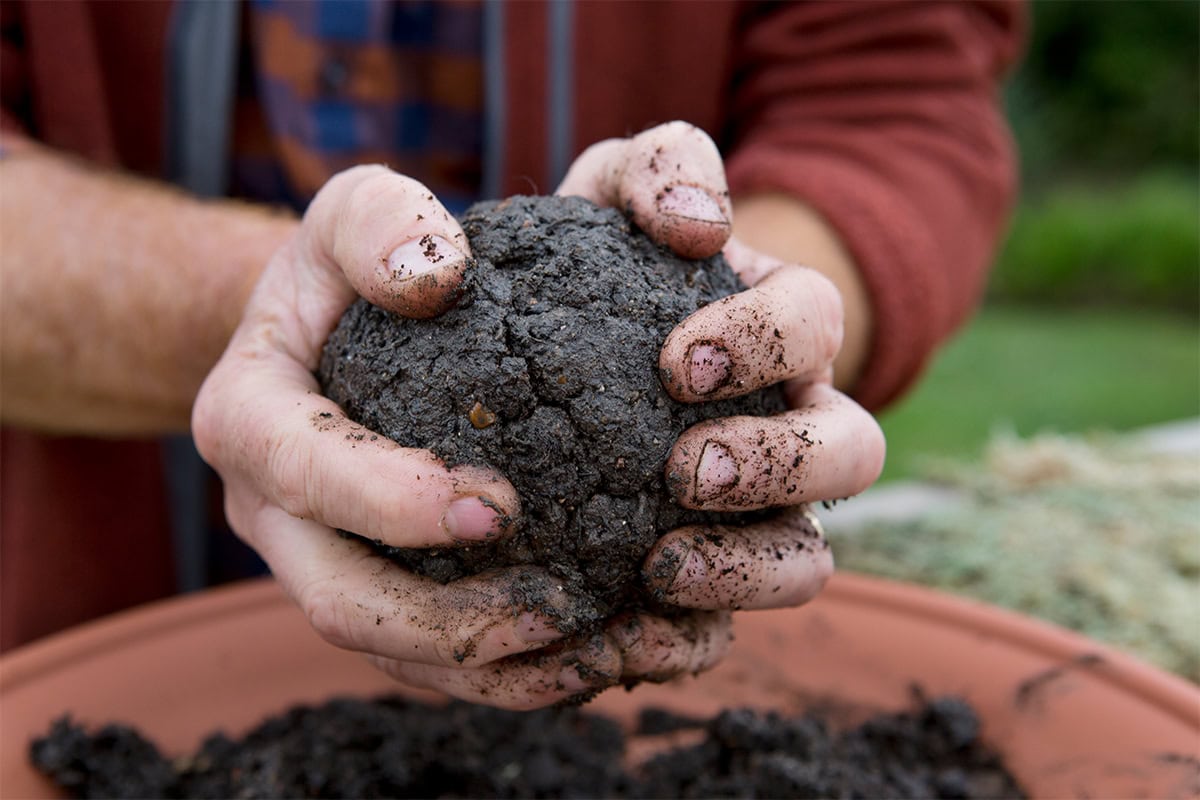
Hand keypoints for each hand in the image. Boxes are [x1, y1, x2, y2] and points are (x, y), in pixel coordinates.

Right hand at [193, 166, 620, 709]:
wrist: (331, 328)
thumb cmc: (352, 266)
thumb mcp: (356, 210)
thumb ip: (383, 220)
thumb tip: (434, 274)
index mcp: (250, 418)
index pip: (300, 471)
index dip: (386, 502)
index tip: (499, 505)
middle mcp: (275, 512)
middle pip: (340, 602)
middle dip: (446, 624)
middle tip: (560, 610)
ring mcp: (323, 563)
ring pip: (394, 655)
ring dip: (496, 672)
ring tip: (607, 653)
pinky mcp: (377, 593)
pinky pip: (435, 661)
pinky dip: (516, 673)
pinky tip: (608, 652)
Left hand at [559, 123, 885, 678]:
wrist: (567, 345)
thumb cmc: (604, 262)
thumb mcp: (617, 191)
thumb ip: (661, 169)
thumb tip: (698, 225)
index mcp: (782, 332)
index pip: (817, 323)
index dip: (764, 344)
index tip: (675, 362)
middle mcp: (793, 423)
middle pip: (852, 453)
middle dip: (779, 464)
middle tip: (684, 468)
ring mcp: (762, 510)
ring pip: (809, 561)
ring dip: (749, 567)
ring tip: (662, 562)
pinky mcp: (712, 579)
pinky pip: (727, 632)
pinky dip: (685, 638)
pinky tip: (616, 628)